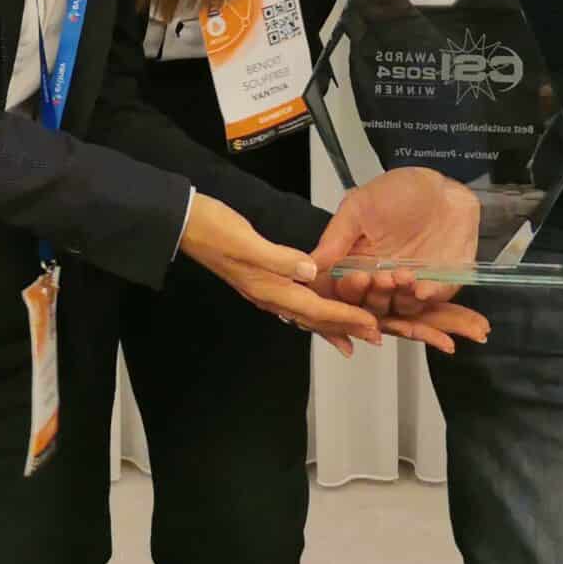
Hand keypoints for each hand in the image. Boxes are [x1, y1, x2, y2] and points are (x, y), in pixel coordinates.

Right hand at [179, 195, 384, 356]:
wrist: (187, 225)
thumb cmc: (215, 230)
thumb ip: (279, 258)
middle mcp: (269, 295)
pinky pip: (297, 304)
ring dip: (332, 326)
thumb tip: (311, 272)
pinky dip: (315, 313)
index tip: (371, 325)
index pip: (315, 309)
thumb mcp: (247, 241)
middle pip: (314, 319)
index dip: (345, 318)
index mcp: (269, 287)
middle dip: (346, 328)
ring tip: (355, 337)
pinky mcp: (263, 281)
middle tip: (375, 337)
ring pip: (306, 315)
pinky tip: (320, 314)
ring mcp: (265, 290)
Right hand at [310, 169, 490, 352]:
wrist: (447, 189)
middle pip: (365, 305)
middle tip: (376, 278)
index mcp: (356, 261)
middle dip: (370, 294)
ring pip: (394, 309)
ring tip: (401, 276)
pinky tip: (422, 286)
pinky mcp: (435, 288)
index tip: (352, 278)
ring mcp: (407, 286)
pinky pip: (427, 304)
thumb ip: (335, 237)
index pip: (340, 289)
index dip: (344, 290)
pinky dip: (423, 299)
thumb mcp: (360, 206)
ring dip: (395, 297)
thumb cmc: (403, 190)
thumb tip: (310, 263)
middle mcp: (379, 278)